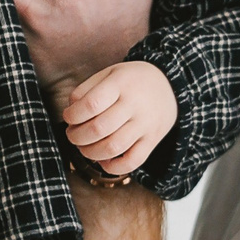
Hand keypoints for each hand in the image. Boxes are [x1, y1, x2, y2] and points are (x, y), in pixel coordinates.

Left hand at [62, 61, 176, 177]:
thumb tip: (70, 112)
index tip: (69, 117)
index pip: (91, 104)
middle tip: (72, 134)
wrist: (170, 86)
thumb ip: (85, 90)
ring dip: (90, 153)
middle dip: (77, 136)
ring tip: (84, 147)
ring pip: (113, 148)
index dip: (73, 115)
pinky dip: (113, 167)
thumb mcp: (109, 73)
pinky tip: (103, 160)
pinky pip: (132, 162)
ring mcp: (146, 124)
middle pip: (99, 129)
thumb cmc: (132, 81)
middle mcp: (135, 105)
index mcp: (121, 84)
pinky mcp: (153, 141)